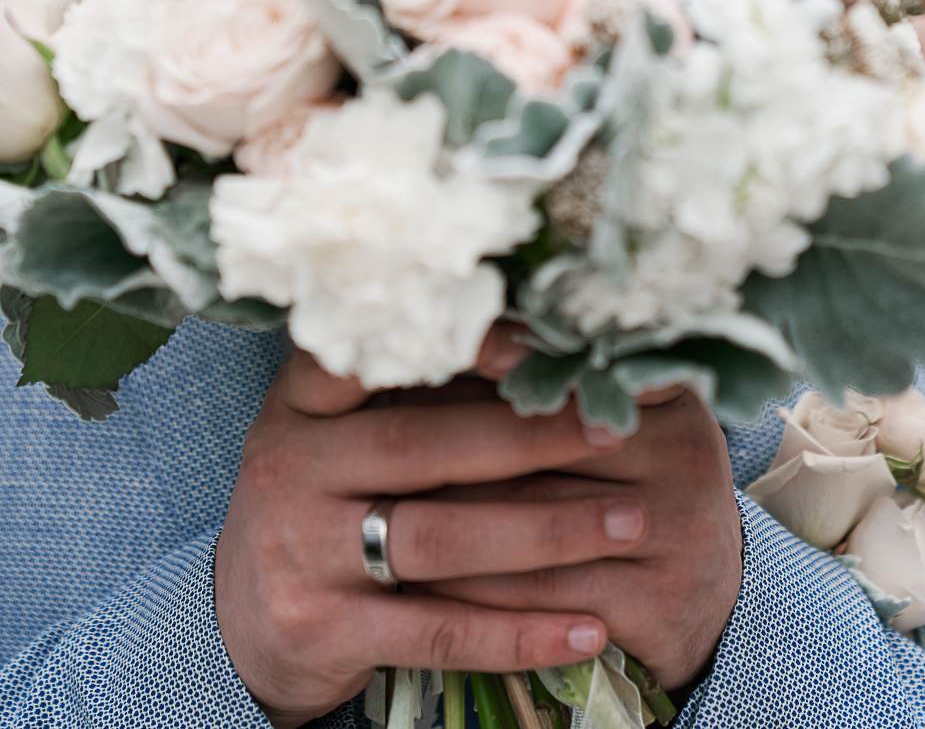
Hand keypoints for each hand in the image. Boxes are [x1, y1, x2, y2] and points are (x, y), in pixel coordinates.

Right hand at [216, 351, 651, 728]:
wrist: (245, 622)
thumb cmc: (326, 499)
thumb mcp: (339, 432)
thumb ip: (411, 390)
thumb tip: (536, 340)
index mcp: (302, 402)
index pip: (373, 355)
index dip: (457, 344)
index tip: (540, 342)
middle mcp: (290, 464)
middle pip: (422, 443)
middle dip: (531, 434)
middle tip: (615, 426)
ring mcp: (301, 550)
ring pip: (439, 538)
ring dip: (546, 532)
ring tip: (629, 521)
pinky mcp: (323, 629)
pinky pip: (437, 634)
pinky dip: (519, 634)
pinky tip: (589, 629)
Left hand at [407, 326, 743, 695]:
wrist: (705, 602)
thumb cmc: (631, 493)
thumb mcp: (612, 431)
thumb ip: (545, 389)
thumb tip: (438, 331)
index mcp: (668, 395)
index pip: (575, 370)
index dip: (504, 362)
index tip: (431, 355)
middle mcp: (686, 453)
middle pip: (545, 445)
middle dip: (448, 445)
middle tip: (367, 438)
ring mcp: (680, 532)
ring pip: (535, 522)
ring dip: (445, 520)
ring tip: (373, 507)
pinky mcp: (660, 606)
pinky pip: (544, 597)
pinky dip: (474, 594)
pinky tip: (416, 583)